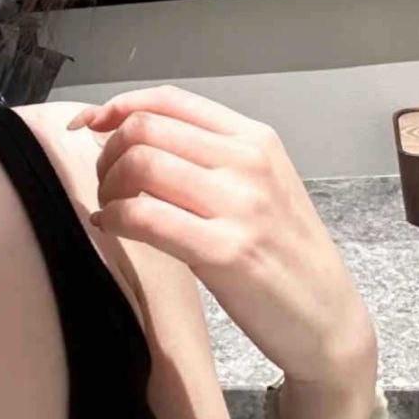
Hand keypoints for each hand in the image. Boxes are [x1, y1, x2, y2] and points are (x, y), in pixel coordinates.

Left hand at [66, 86, 376, 385]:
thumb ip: (206, 155)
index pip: (170, 99)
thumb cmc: (284, 252)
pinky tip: (113, 227)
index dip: (117, 106)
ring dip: (108, 185)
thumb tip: (128, 133)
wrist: (329, 320)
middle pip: (146, 128)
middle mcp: (248, 162)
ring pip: (140, 165)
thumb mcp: (258, 184)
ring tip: (111, 207)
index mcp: (254, 138)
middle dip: (107, 152)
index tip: (88, 125)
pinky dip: (115, 218)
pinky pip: (145, 217)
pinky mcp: (226, 251)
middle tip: (106, 183)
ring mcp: (240, 205)